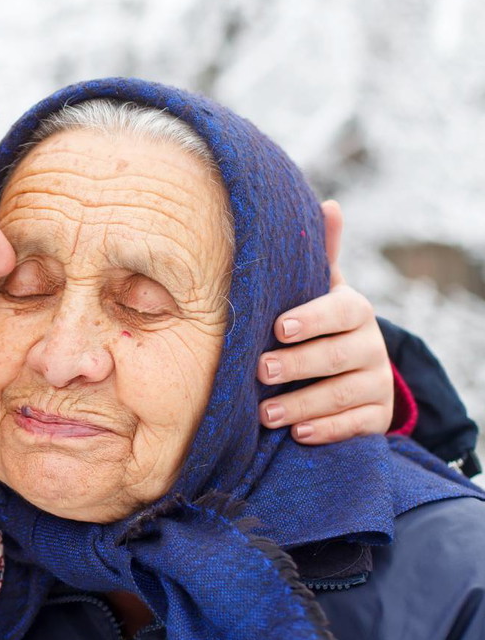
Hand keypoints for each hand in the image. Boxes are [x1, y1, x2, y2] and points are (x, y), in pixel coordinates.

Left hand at [257, 201, 394, 442]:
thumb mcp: (315, 290)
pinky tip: (298, 434)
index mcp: (353, 310)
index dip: (312, 318)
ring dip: (303, 405)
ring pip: (344, 394)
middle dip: (299, 364)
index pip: (341, 309)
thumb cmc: (314, 323)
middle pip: (339, 355)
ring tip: (265, 413)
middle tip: (262, 370)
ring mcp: (377, 382)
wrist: (347, 370)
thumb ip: (317, 257)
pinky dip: (326, 430)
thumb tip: (329, 204)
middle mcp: (370, 344)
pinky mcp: (377, 416)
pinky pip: (356, 426)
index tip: (279, 328)